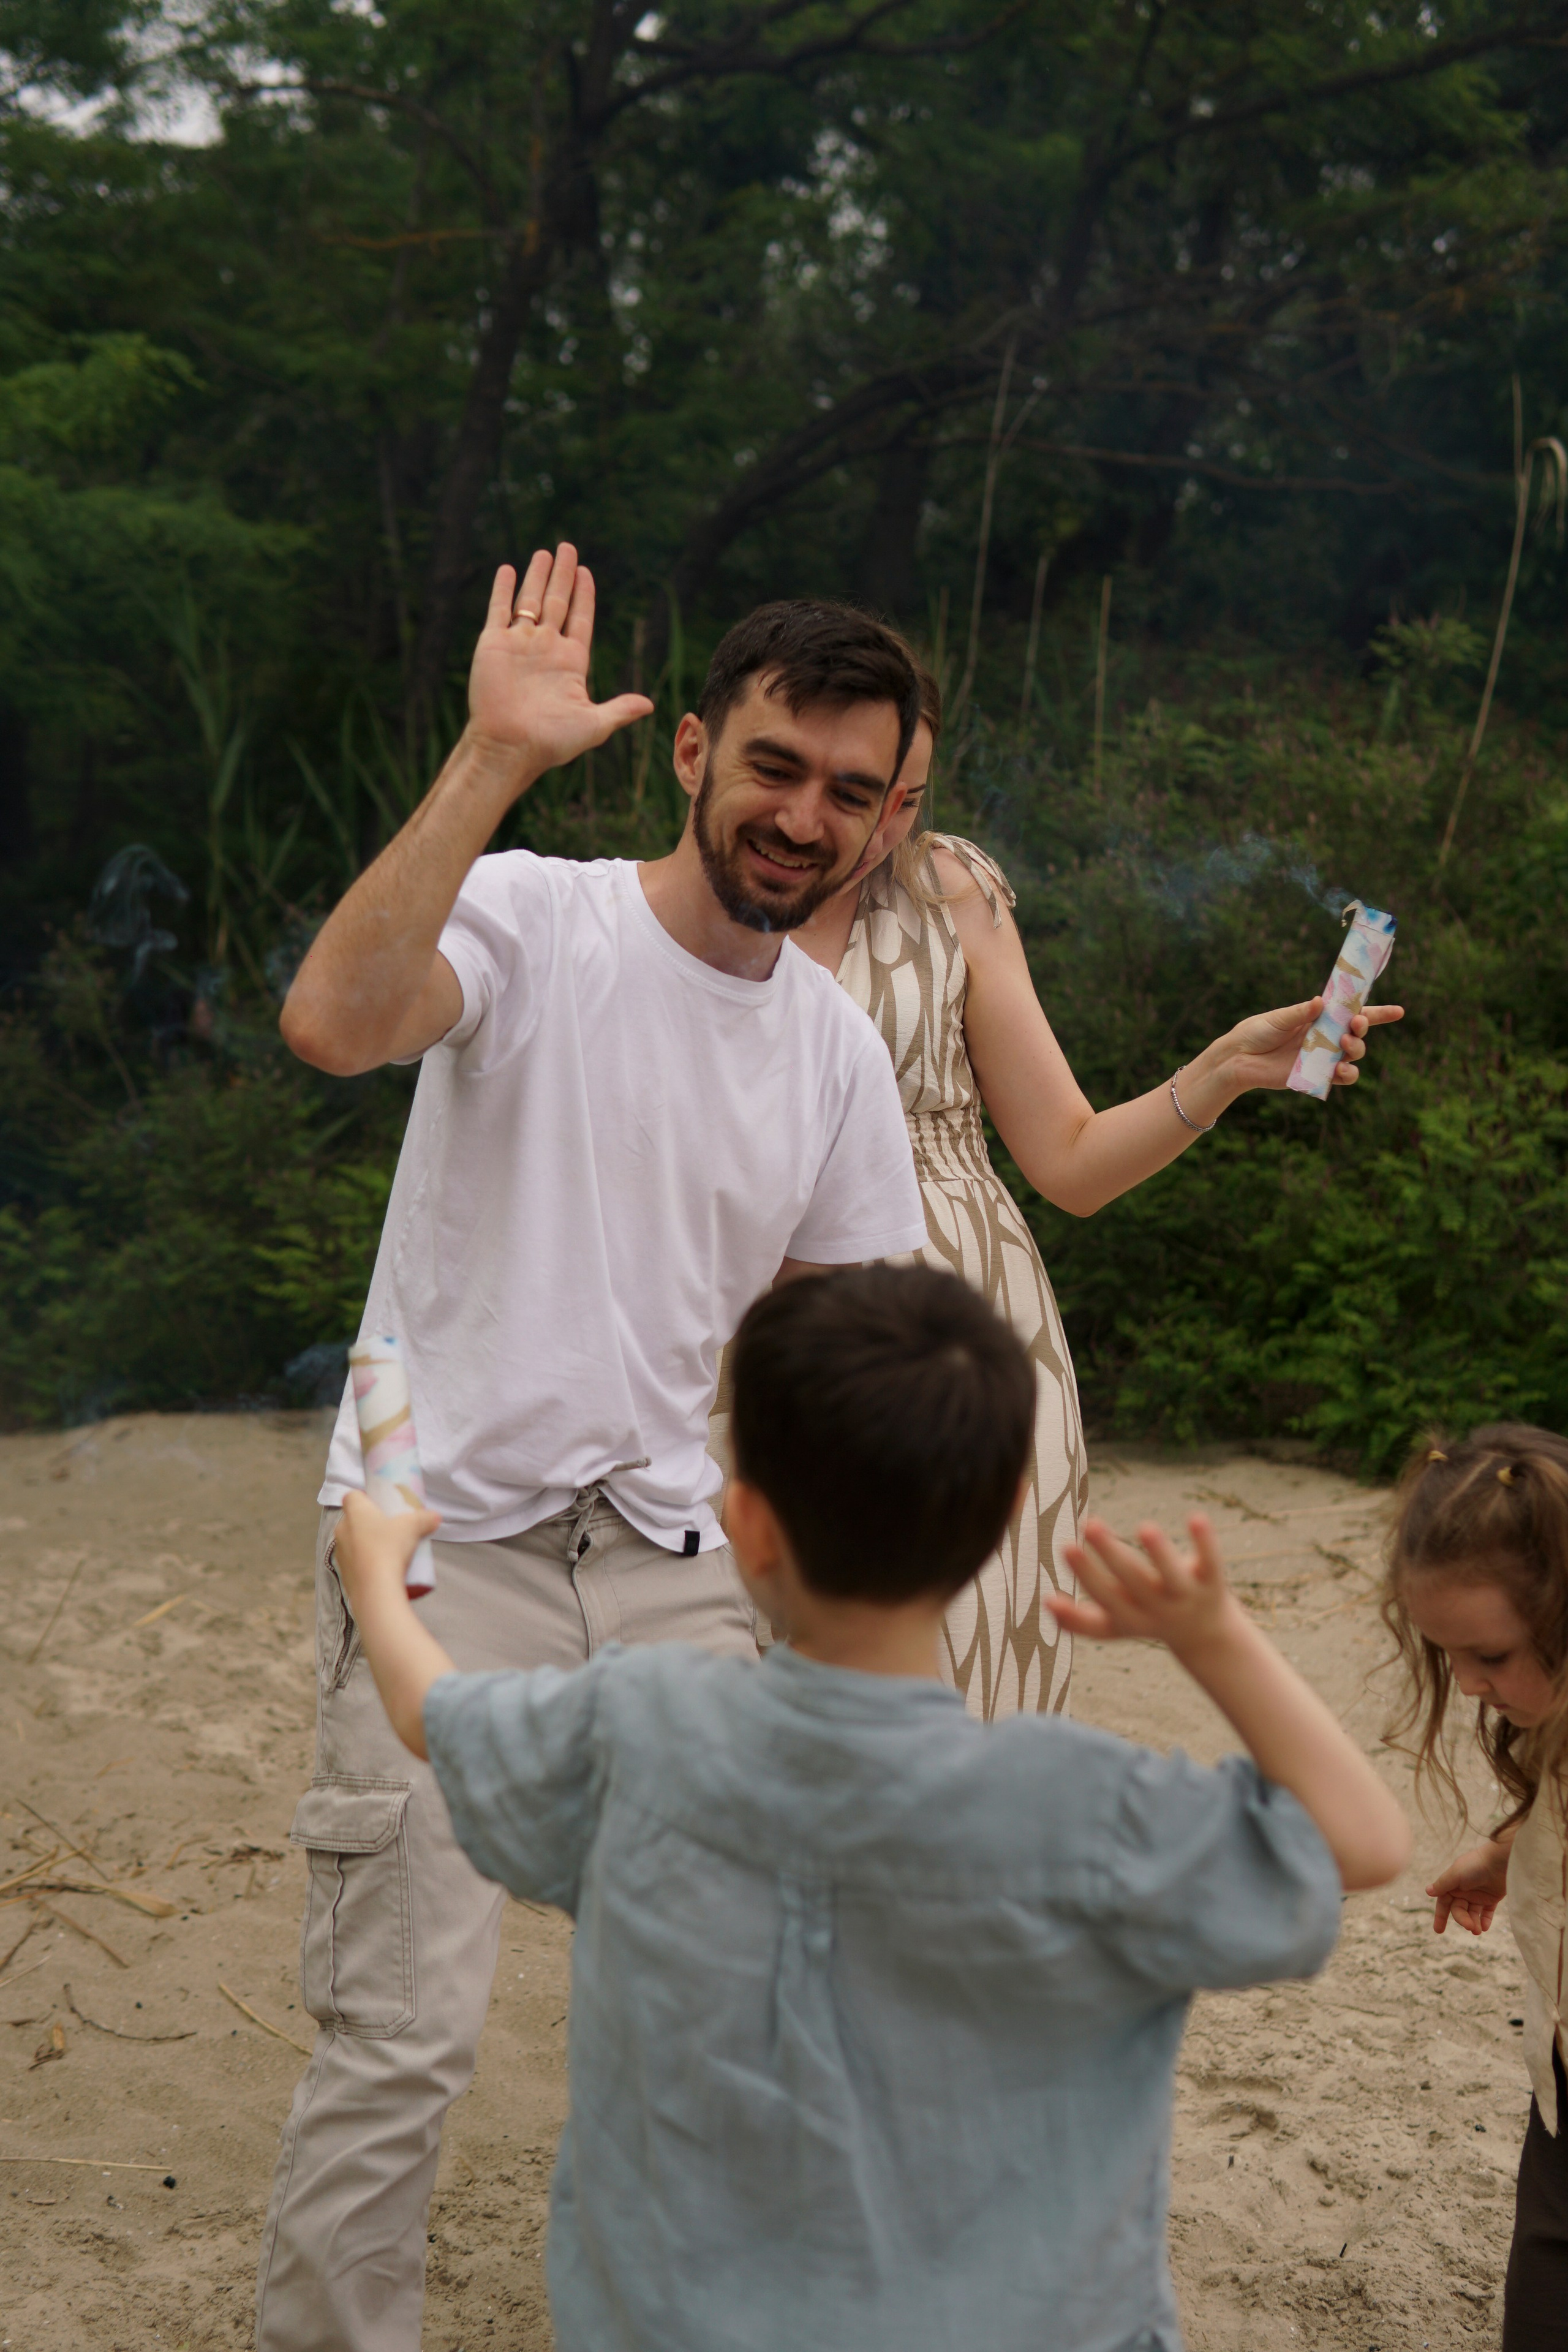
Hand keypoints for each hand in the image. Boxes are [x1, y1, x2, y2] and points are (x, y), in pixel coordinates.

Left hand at [335, 1491, 441, 1619]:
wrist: (376, 1589)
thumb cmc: (390, 1548)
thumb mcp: (413, 1527)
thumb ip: (425, 1518)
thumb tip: (436, 1517)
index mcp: (355, 1512)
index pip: (352, 1495)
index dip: (365, 1497)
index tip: (380, 1503)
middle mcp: (342, 1530)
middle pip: (353, 1519)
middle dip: (369, 1522)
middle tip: (389, 1527)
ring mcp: (340, 1554)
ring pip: (352, 1542)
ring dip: (366, 1543)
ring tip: (387, 1550)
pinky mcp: (343, 1574)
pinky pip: (355, 1563)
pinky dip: (365, 1563)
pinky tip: (382, 1569)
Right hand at [466, 543, 652, 780]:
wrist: (509, 747)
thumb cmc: (551, 742)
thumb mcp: (594, 725)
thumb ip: (619, 710)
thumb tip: (649, 706)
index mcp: (571, 662)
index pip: (580, 619)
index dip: (584, 595)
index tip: (586, 572)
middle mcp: (546, 649)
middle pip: (558, 602)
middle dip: (563, 575)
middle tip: (568, 547)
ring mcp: (519, 645)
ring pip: (530, 600)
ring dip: (537, 576)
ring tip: (545, 552)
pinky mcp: (493, 644)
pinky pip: (499, 609)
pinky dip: (503, 590)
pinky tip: (508, 569)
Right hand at [1051, 1512, 1238, 1661]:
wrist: (1207, 1637)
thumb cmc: (1148, 1619)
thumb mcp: (1114, 1624)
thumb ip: (1079, 1620)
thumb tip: (1045, 1602)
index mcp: (1130, 1617)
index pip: (1105, 1598)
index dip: (1086, 1575)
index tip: (1066, 1547)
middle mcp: (1158, 1608)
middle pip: (1134, 1582)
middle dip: (1111, 1554)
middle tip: (1089, 1524)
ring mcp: (1187, 1596)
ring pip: (1173, 1576)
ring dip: (1159, 1553)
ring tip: (1144, 1527)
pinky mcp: (1212, 1582)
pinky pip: (1210, 1561)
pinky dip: (1204, 1541)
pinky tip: (1195, 1517)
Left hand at [1220, 996, 1404, 1093]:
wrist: (1237, 1058)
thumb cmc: (1257, 1032)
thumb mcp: (1278, 1018)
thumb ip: (1300, 1013)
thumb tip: (1320, 1002)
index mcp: (1320, 1018)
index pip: (1354, 1012)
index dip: (1378, 1013)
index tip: (1399, 1011)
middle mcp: (1325, 1037)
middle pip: (1357, 1034)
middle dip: (1362, 1028)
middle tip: (1354, 1024)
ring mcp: (1322, 1057)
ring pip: (1353, 1056)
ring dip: (1356, 1050)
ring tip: (1344, 1045)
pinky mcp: (1315, 1075)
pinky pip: (1340, 1078)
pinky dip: (1346, 1074)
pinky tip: (1341, 1070)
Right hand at [1428, 1840, 1510, 1934]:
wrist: (1501, 1861)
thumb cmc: (1475, 1865)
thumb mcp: (1455, 1874)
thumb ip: (1442, 1884)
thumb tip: (1427, 1891)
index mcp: (1453, 1883)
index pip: (1444, 1902)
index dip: (1441, 1915)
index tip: (1439, 1931)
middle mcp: (1464, 1890)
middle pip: (1459, 1910)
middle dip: (1463, 1919)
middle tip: (1469, 1926)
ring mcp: (1478, 1894)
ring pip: (1472, 1913)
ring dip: (1474, 1922)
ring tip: (1477, 1930)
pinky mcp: (1492, 1898)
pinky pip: (1487, 1912)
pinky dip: (1485, 1920)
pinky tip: (1484, 1927)